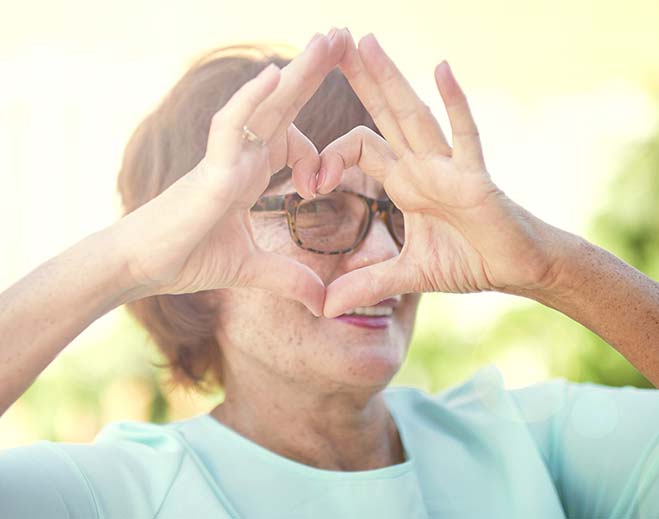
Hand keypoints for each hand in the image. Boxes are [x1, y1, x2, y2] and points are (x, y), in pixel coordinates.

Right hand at [114, 30, 347, 316]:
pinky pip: (231, 129)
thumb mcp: (251, 270)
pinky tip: (275, 76)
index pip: (290, 140)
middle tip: (342, 38)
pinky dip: (251, 102)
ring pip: (265, 106)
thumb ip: (288, 278)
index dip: (314, 156)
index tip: (317, 188)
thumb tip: (323, 302)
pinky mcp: (208, 173)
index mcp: (248, 172)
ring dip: (297, 74)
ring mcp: (224, 159)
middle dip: (313, 73)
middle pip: (283, 106)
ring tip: (328, 40)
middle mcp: (238, 157)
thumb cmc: (186, 258)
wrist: (141, 268)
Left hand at [319, 32, 564, 317]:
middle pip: (382, 115)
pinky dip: (455, 105)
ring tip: (366, 43)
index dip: (330, 157)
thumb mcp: (408, 275)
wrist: (517, 268)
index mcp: (404, 183)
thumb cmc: (470, 260)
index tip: (309, 182)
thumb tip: (326, 306)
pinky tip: (442, 70)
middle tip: (329, 42)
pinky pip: (465, 137)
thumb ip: (368, 284)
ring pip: (414, 116)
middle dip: (357, 80)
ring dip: (391, 80)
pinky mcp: (476, 178)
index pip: (359, 149)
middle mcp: (422, 166)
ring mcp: (449, 167)